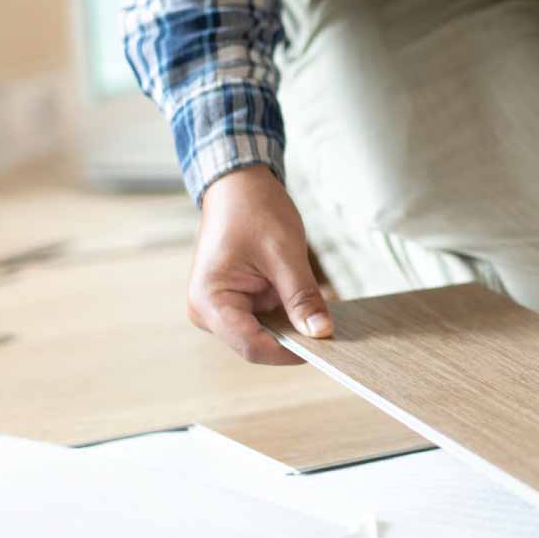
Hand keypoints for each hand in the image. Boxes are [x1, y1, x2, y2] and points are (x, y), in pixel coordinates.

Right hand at [188, 165, 332, 364]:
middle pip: (257, 345)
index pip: (252, 346)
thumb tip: (321, 332)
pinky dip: (287, 316)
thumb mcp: (284, 254)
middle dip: (293, 340)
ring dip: (292, 327)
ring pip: (264, 336)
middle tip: (330, 331)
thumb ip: (302, 297)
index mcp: (209, 301)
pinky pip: (265, 322)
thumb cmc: (253, 210)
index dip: (289, 351)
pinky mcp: (234, 304)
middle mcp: (208, 312)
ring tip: (320, 313)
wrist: (239, 186)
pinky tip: (307, 307)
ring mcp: (220, 310)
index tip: (325, 347)